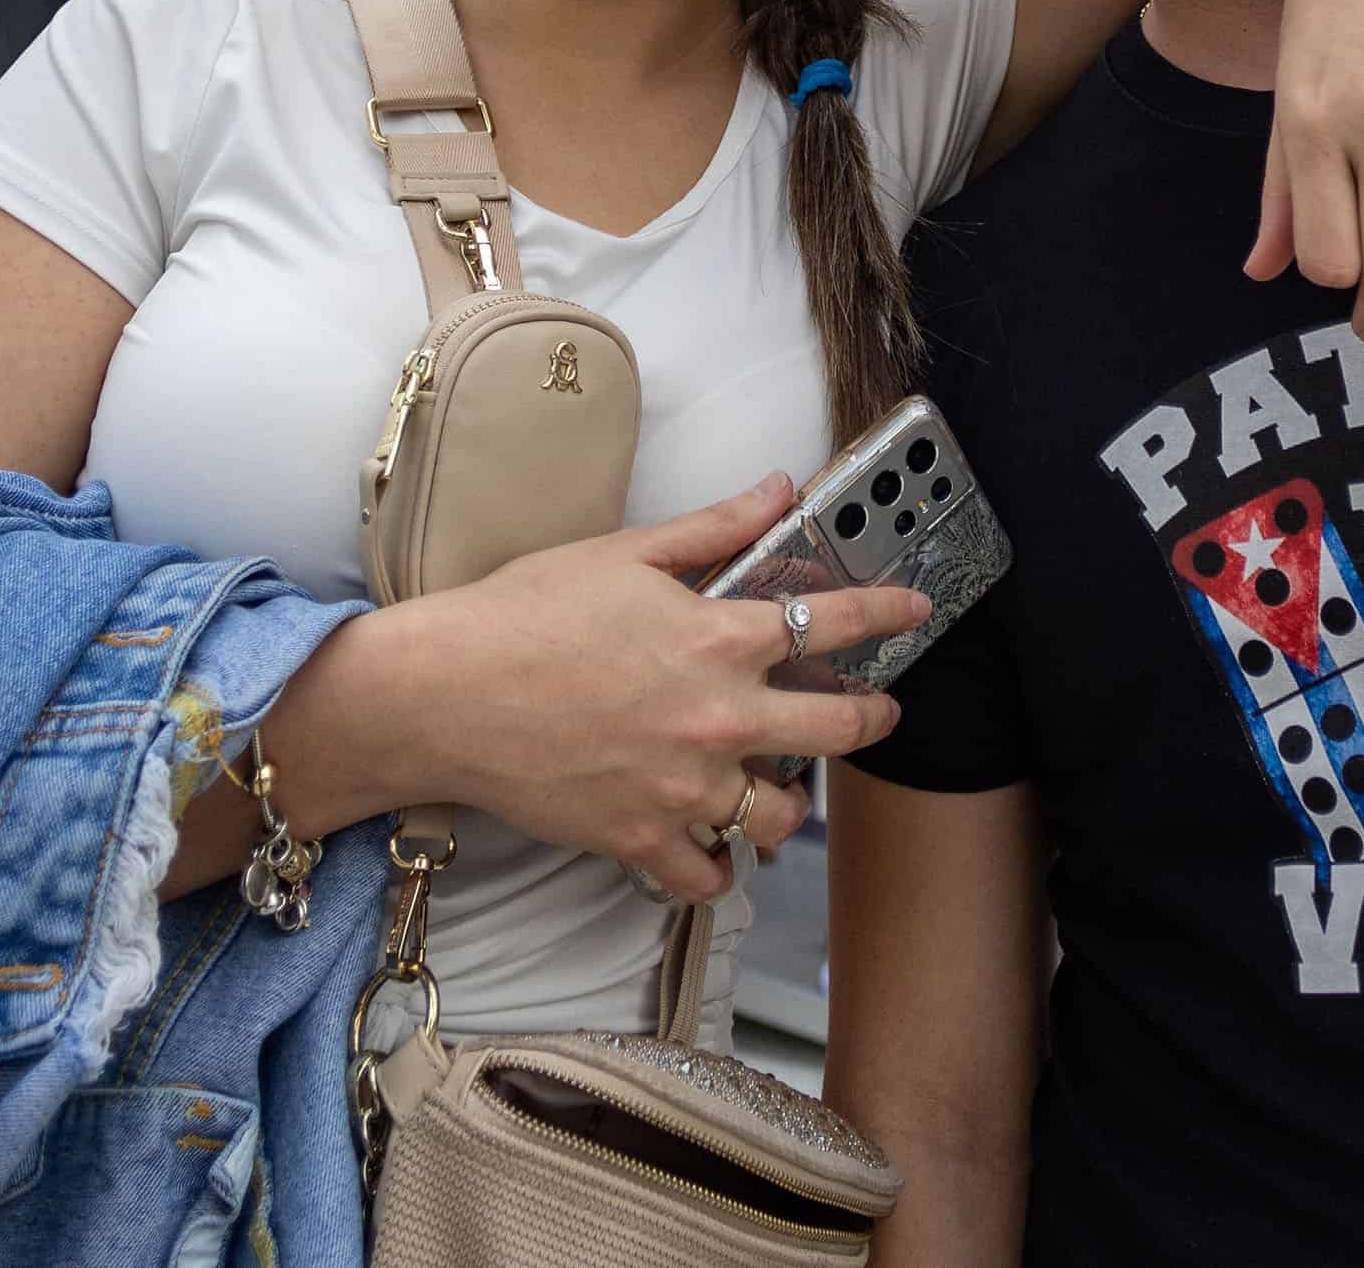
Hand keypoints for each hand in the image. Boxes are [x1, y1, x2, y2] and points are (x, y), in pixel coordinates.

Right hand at [349, 476, 927, 899]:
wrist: (446, 694)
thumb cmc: (525, 613)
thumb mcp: (626, 553)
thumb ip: (715, 527)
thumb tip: (779, 488)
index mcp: (721, 639)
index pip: (835, 621)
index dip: (888, 613)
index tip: (916, 611)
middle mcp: (720, 718)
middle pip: (838, 730)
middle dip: (870, 719)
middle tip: (877, 713)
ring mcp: (685, 788)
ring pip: (778, 817)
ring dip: (788, 803)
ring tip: (779, 790)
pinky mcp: (642, 839)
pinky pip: (707, 876)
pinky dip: (715, 866)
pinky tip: (711, 847)